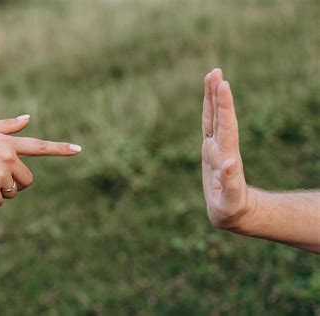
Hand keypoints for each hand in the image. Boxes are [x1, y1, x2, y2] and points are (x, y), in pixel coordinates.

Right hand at [0, 115, 80, 207]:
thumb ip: (8, 126)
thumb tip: (28, 118)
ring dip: (0, 191)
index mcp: (9, 143)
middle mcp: (9, 157)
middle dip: (15, 183)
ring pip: (13, 192)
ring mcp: (0, 173)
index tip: (79, 150)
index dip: (60, 148)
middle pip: (28, 180)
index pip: (40, 146)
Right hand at [201, 69, 250, 228]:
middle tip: (215, 72)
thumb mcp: (229, 202)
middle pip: (219, 117)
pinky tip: (208, 100)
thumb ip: (230, 184)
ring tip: (212, 76)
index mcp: (226, 157)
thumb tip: (230, 163)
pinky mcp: (211, 152)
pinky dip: (208, 111)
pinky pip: (208, 126)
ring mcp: (217, 148)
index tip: (223, 85)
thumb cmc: (230, 210)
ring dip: (212, 98)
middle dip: (217, 95)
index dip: (224, 106)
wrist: (236, 211)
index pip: (226, 127)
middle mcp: (222, 148)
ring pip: (213, 118)